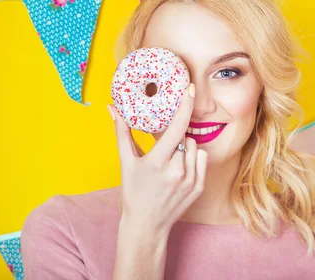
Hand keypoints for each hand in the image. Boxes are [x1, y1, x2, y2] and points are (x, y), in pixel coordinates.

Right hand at [107, 84, 207, 235]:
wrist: (146, 225)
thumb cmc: (134, 192)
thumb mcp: (126, 162)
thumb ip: (122, 133)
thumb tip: (112, 108)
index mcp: (157, 162)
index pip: (176, 127)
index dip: (184, 105)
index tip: (189, 88)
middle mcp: (176, 170)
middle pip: (184, 137)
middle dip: (175, 138)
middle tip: (163, 151)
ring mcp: (189, 180)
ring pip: (193, 147)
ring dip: (184, 148)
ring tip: (169, 163)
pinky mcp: (198, 187)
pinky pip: (201, 159)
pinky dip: (192, 159)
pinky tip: (179, 170)